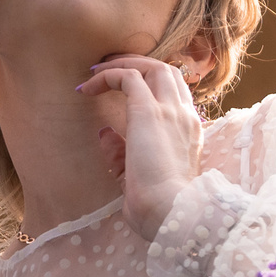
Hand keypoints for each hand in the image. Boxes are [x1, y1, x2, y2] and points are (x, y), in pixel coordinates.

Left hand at [78, 55, 203, 240]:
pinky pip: (128, 77)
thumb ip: (122, 154)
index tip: (125, 91)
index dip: (152, 85)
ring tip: (97, 71)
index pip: (177, 94)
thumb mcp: (137, 177)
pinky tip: (86, 88)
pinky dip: (107, 76)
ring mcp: (169, 110)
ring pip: (152, 66)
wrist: (171, 212)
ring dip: (124, 64)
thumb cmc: (159, 207)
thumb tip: (104, 134)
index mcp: (189, 133)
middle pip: (167, 71)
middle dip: (138, 64)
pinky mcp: (149, 111)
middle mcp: (184, 116)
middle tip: (110, 70)